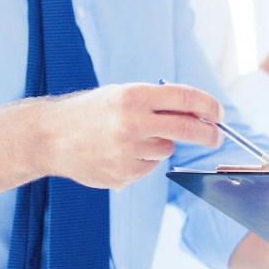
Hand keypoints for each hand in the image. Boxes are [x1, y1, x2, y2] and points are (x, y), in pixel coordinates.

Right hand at [45, 82, 223, 189]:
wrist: (49, 137)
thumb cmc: (91, 112)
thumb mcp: (121, 95)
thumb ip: (157, 102)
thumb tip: (199, 112)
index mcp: (133, 95)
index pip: (184, 97)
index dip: (208, 105)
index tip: (218, 113)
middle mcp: (132, 121)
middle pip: (187, 127)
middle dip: (208, 133)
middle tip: (215, 136)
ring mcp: (127, 149)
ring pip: (166, 149)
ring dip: (159, 145)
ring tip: (128, 139)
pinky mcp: (124, 173)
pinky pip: (149, 166)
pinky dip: (142, 161)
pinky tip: (118, 153)